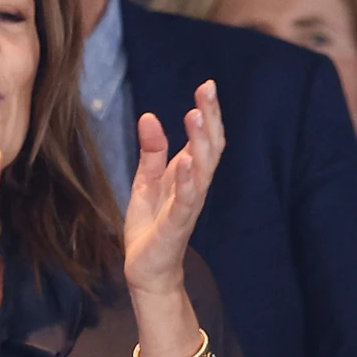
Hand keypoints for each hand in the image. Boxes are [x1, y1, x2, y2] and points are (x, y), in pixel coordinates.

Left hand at [124, 81, 224, 295]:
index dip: (208, 114)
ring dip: (201, 144)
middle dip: (210, 120)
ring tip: (196, 117)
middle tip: (207, 92)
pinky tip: (187, 161)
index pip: (205, 139)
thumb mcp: (146, 181)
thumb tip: (150, 116)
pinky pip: (186, 201)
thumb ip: (151, 151)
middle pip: (210, 149)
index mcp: (188, 175)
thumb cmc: (151, 226)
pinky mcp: (175, 225)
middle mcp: (194, 188)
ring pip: (202, 171)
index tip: (207, 86)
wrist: (148, 270)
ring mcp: (187, 206)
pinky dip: (188, 180)